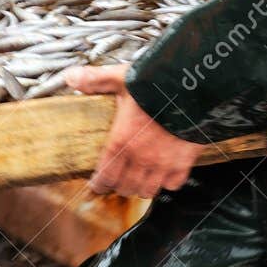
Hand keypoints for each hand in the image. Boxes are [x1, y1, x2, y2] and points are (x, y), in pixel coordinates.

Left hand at [64, 63, 202, 197]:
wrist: (196, 88)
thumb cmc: (158, 84)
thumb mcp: (122, 78)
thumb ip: (96, 80)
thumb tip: (71, 76)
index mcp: (121, 140)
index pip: (105, 175)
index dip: (99, 184)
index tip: (97, 184)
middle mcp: (140, 157)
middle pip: (125, 187)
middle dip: (119, 186)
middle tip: (117, 180)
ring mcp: (163, 163)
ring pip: (147, 190)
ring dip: (140, 187)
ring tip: (138, 180)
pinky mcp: (183, 163)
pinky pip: (173, 184)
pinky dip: (167, 183)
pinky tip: (164, 174)